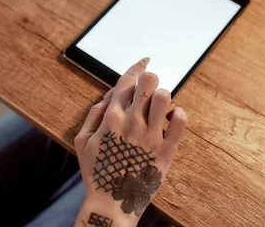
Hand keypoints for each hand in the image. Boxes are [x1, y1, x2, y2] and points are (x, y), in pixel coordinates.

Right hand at [74, 58, 187, 226]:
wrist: (113, 203)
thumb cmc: (97, 172)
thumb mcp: (83, 141)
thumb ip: (94, 114)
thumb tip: (110, 94)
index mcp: (111, 118)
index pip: (126, 81)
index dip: (137, 67)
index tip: (144, 61)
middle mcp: (131, 123)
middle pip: (148, 82)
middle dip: (150, 78)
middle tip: (150, 87)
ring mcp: (150, 136)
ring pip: (165, 97)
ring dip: (163, 96)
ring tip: (159, 107)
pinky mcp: (166, 150)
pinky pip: (181, 121)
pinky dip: (179, 114)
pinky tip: (171, 118)